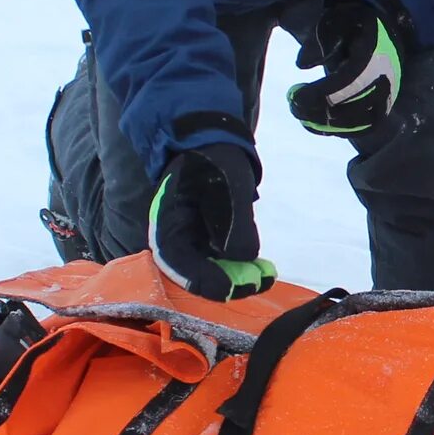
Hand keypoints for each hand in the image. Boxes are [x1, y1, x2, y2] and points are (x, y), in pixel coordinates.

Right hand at [146, 144, 276, 299]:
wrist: (213, 147)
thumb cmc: (214, 163)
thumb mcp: (228, 185)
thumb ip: (235, 221)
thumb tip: (242, 258)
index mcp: (167, 225)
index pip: (179, 264)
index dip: (205, 280)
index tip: (232, 287)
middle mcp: (176, 241)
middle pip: (195, 275)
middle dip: (227, 284)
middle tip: (259, 281)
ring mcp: (192, 244)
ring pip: (211, 272)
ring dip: (237, 279)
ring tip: (266, 276)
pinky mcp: (208, 244)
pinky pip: (222, 264)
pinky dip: (241, 269)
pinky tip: (263, 270)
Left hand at [286, 0, 402, 136]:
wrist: (377, 30)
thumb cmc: (350, 25)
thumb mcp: (334, 21)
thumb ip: (318, 41)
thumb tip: (302, 65)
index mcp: (374, 53)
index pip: (348, 81)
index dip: (320, 92)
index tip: (295, 95)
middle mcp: (386, 78)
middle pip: (353, 105)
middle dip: (318, 110)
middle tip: (293, 106)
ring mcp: (387, 96)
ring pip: (358, 121)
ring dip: (326, 123)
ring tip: (301, 115)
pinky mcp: (383, 107)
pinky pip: (363, 127)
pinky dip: (338, 130)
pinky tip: (315, 124)